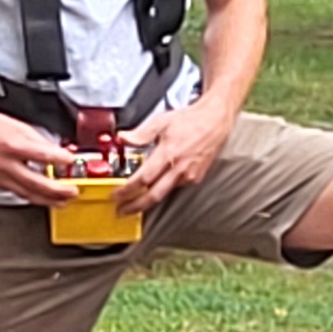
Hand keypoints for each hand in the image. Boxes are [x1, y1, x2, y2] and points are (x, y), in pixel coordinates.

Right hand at [0, 100, 83, 203]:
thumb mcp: (21, 127)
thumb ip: (41, 142)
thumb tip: (59, 152)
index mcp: (14, 146)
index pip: (44, 156)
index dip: (62, 161)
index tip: (72, 162)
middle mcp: (6, 164)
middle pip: (38, 184)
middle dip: (59, 191)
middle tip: (73, 192)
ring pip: (27, 194)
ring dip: (47, 200)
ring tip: (61, 201)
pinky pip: (16, 192)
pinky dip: (31, 195)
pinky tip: (40, 195)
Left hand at [123, 94, 237, 203]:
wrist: (215, 121)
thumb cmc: (190, 120)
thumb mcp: (161, 122)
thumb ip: (140, 134)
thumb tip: (122, 138)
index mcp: (168, 153)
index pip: (143, 178)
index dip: (127, 189)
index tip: (116, 195)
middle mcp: (179, 168)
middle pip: (154, 195)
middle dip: (135, 206)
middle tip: (121, 211)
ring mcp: (189, 175)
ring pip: (164, 193)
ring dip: (148, 200)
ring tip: (135, 203)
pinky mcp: (196, 178)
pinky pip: (175, 187)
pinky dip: (163, 189)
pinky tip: (156, 187)